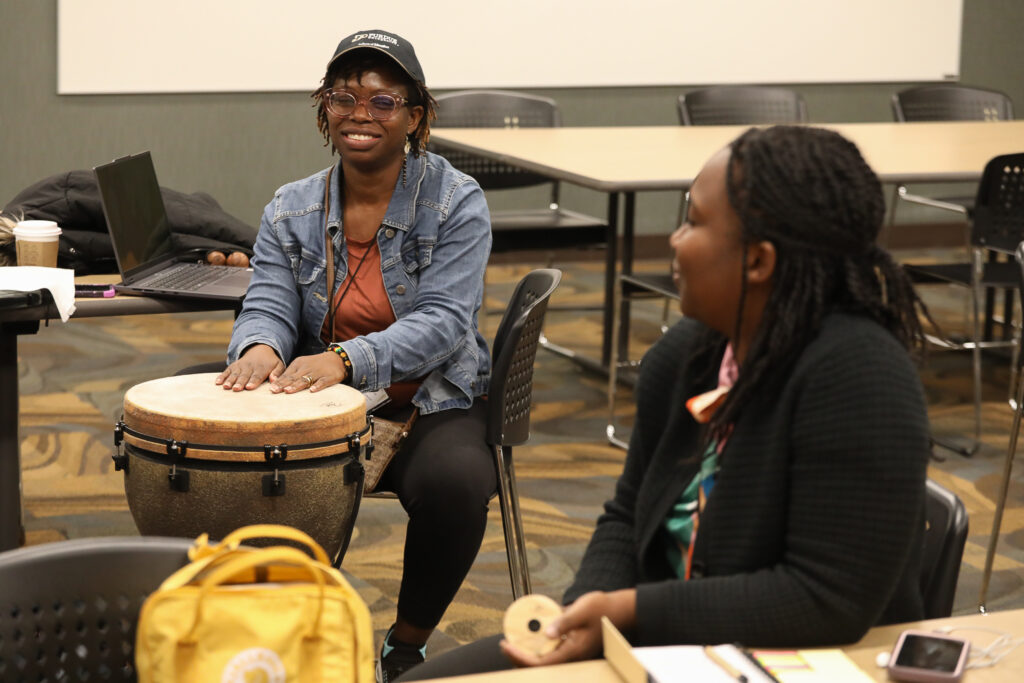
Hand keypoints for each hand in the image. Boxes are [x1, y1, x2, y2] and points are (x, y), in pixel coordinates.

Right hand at [216, 344, 284, 390]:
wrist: (260, 348)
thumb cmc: (270, 362)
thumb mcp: (278, 364)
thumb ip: (277, 373)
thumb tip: (274, 380)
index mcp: (261, 368)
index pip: (257, 376)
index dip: (253, 382)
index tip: (249, 387)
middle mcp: (250, 367)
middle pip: (244, 376)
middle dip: (240, 382)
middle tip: (236, 389)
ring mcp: (240, 366)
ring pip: (234, 374)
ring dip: (229, 380)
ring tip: (226, 387)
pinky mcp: (233, 366)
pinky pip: (227, 371)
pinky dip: (222, 376)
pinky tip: (217, 383)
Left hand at [269, 351, 346, 393]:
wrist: (336, 359)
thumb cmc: (315, 365)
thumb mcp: (302, 366)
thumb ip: (290, 374)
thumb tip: (274, 384)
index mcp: (299, 364)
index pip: (287, 374)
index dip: (279, 382)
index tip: (270, 389)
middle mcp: (307, 367)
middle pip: (294, 378)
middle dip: (284, 384)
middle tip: (274, 391)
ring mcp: (318, 372)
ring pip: (306, 379)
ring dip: (296, 386)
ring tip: (288, 391)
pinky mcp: (329, 377)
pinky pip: (323, 382)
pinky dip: (318, 386)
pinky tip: (312, 391)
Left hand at [499, 589, 636, 667]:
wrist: (620, 610)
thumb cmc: (602, 608)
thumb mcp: (581, 611)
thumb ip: (564, 622)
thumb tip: (546, 633)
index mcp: (574, 650)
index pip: (541, 663)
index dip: (521, 657)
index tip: (506, 646)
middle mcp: (572, 655)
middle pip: (540, 666)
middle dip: (520, 658)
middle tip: (504, 645)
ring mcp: (572, 651)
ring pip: (545, 660)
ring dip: (527, 654)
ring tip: (512, 642)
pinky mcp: (572, 645)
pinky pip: (551, 651)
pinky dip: (538, 646)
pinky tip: (529, 635)